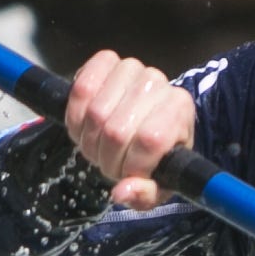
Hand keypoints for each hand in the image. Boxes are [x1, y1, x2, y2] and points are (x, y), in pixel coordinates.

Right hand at [63, 49, 195, 212]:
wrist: (143, 123)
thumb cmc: (154, 158)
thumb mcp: (157, 185)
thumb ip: (144, 194)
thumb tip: (121, 192)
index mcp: (180, 112)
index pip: (149, 141)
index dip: (130, 165)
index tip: (127, 173)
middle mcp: (159, 84)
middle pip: (116, 130)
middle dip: (105, 157)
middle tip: (108, 162)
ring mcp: (133, 69)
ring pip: (95, 111)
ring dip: (88, 138)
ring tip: (97, 145)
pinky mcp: (108, 61)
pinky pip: (81, 85)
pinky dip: (74, 111)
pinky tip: (84, 122)